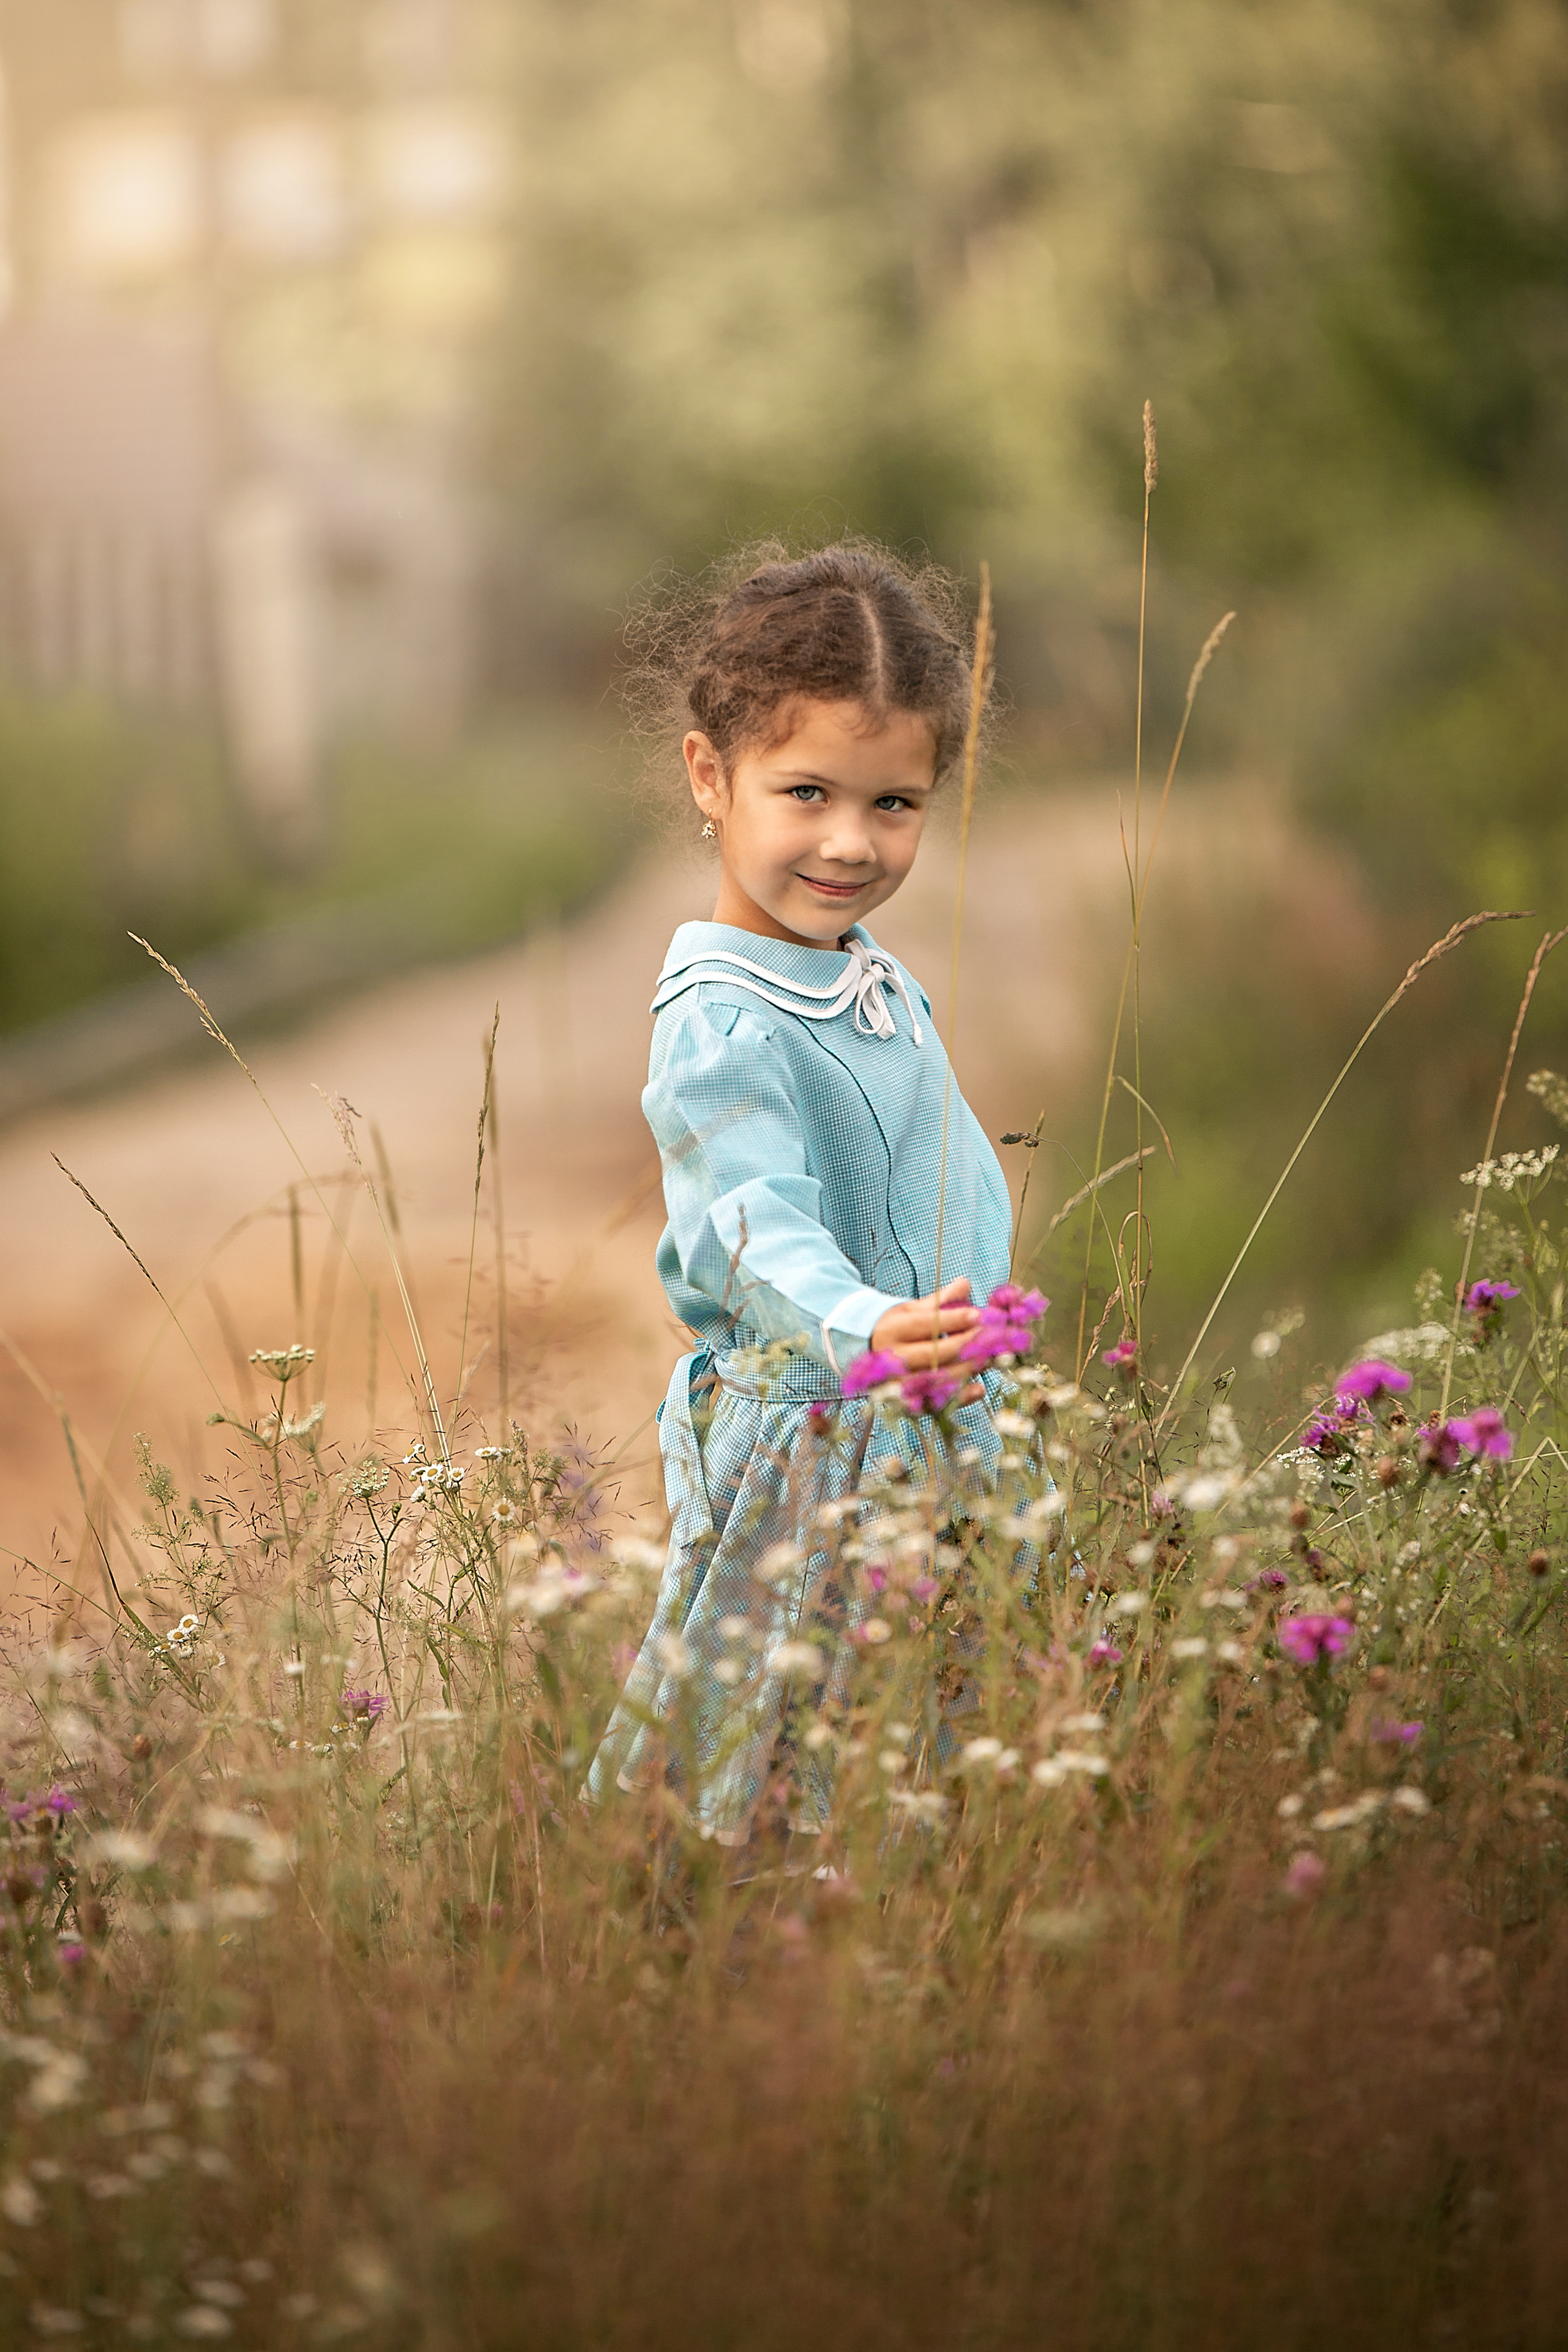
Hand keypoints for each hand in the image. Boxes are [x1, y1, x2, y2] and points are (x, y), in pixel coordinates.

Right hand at [872, 1279, 983, 1404]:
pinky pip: (936, 1403)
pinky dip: (959, 1397)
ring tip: (989, 1358)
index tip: (978, 1315)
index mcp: (890, 1330)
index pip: (924, 1325)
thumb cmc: (898, 1329)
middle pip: (931, 1354)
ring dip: (966, 1369)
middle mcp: (891, 1359)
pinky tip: (979, 1388)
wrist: (870, 1355)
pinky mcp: (908, 1403)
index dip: (952, 1320)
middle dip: (963, 1345)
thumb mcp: (912, 1310)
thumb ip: (940, 1300)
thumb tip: (965, 1283)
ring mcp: (898, 1384)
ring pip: (936, 1379)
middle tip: (990, 1338)